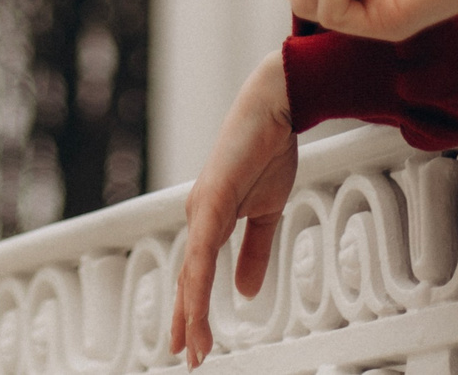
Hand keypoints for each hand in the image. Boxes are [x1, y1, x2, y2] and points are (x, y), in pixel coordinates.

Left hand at [169, 51, 297, 366]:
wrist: (273, 108)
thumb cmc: (268, 149)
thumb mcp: (266, 212)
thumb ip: (253, 252)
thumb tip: (244, 290)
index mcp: (210, 220)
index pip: (197, 274)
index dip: (192, 308)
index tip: (190, 339)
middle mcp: (199, 217)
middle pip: (188, 278)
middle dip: (185, 319)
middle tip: (183, 354)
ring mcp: (201, 208)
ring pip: (192, 271)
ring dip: (192, 311)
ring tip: (193, 343)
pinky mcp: (210, 199)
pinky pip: (203, 249)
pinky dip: (200, 280)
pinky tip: (197, 302)